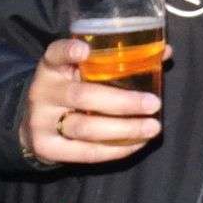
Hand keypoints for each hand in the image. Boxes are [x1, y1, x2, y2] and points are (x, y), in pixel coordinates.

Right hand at [22, 37, 165, 163]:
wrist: (37, 122)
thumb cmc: (72, 88)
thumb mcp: (82, 70)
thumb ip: (116, 60)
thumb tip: (165, 52)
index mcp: (51, 67)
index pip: (55, 53)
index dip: (68, 51)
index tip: (86, 50)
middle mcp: (42, 92)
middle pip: (82, 96)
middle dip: (122, 102)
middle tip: (154, 103)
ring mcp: (41, 122)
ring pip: (86, 128)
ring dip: (124, 129)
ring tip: (153, 127)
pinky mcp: (47, 148)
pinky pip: (86, 152)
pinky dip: (116, 149)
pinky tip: (138, 143)